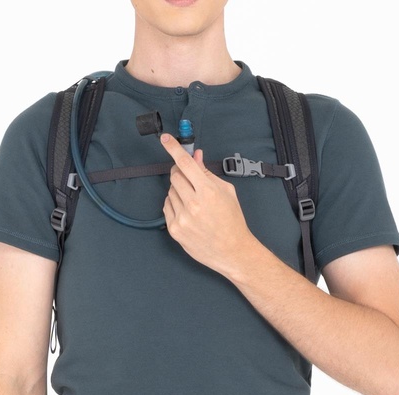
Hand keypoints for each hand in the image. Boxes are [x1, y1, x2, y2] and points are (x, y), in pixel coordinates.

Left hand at [160, 133, 254, 275]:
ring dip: (178, 191)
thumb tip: (195, 157)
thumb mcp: (226, 192)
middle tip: (188, 178)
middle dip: (180, 173)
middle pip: (174, 176)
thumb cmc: (232, 221)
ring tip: (194, 203)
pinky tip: (187, 212)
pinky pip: (167, 207)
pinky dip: (174, 204)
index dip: (173, 148)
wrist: (232, 251)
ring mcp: (182, 218)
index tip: (165, 139)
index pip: (185, 163)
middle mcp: (193, 204)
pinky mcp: (174, 229)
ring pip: (170, 192)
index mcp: (208, 192)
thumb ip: (207, 173)